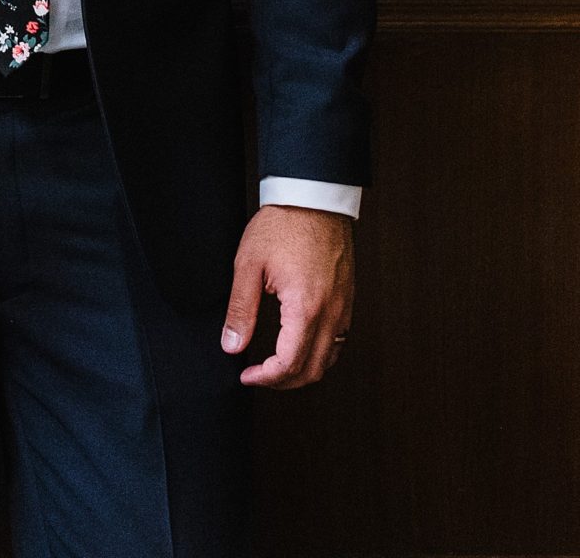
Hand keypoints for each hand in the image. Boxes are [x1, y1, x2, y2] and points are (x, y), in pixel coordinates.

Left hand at [222, 205, 354, 389]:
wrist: (313, 197)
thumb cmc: (282, 225)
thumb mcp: (249, 264)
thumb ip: (240, 310)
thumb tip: (232, 346)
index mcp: (306, 308)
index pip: (289, 364)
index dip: (266, 378)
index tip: (246, 376)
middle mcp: (331, 314)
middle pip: (312, 371)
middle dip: (282, 382)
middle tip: (258, 376)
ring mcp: (343, 308)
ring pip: (328, 360)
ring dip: (302, 371)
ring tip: (275, 366)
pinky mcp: (347, 300)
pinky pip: (338, 342)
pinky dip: (318, 354)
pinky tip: (298, 346)